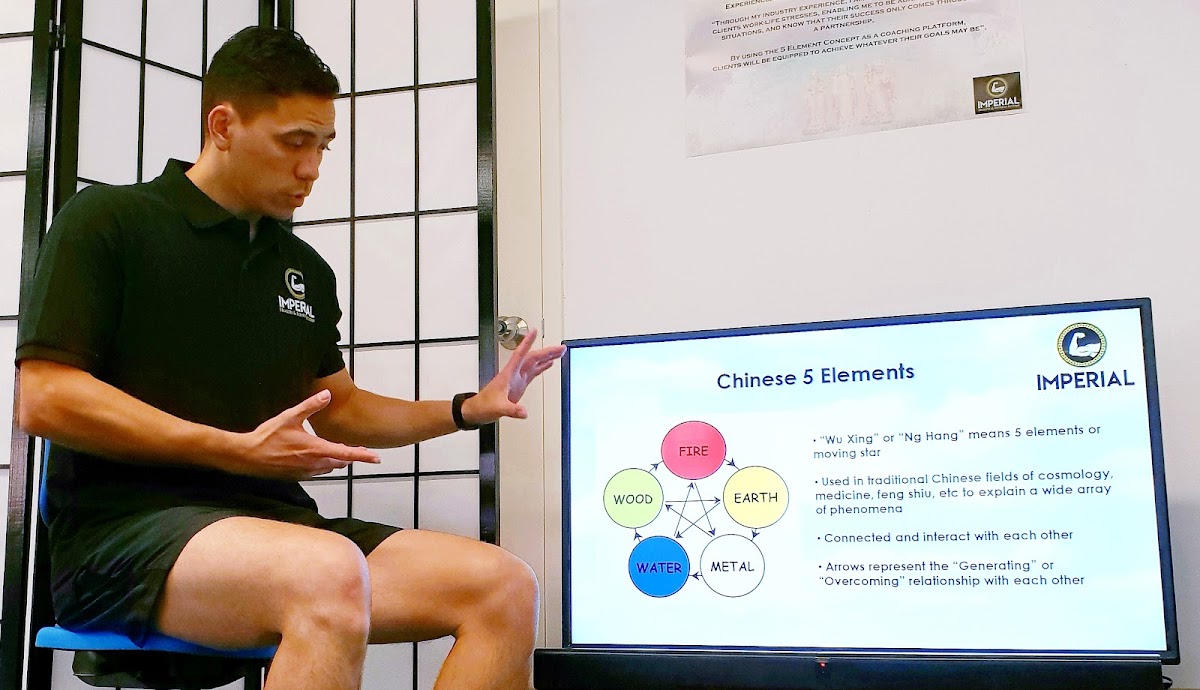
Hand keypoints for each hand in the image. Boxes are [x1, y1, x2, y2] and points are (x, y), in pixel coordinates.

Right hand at [236, 389, 380, 478]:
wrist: (247, 457)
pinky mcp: (298, 476)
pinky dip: (324, 464)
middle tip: (359, 450)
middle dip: (350, 455)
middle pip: (341, 462)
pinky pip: (318, 471)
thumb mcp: (290, 416)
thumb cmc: (267, 436)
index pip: (347, 454)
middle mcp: (314, 464)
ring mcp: (306, 472)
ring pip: (330, 468)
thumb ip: (310, 405)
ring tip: (341, 451)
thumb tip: (327, 394)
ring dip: (337, 460)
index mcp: (316, 450)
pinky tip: (319, 456)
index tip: (377, 458)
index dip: (364, 456)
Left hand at [463, 327, 565, 424]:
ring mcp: (517, 378)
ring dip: (546, 357)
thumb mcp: (499, 408)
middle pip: (532, 357)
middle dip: (546, 351)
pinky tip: (549, 364)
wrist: (478, 410)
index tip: (534, 332)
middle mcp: (514, 373)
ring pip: (534, 363)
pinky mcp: (519, 384)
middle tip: (560, 347)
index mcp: (508, 374)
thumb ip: (512, 410)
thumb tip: (524, 412)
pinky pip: (533, 372)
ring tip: (559, 352)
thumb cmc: (484, 405)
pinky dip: (542, 367)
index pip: (520, 354)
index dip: (527, 342)